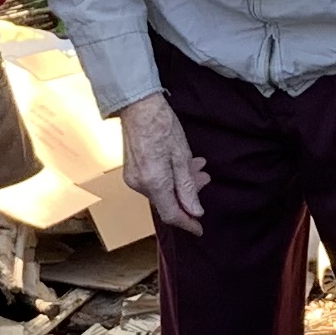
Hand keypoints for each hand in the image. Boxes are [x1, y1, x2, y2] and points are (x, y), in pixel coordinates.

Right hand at [117, 93, 209, 233]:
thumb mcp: (182, 157)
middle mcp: (140, 185)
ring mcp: (133, 177)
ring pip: (161, 191)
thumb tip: (195, 211)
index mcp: (154, 183)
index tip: (199, 229)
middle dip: (188, 195)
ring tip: (196, 167)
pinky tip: (180, 164)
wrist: (138, 105)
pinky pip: (153, 182)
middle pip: (167, 202)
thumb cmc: (162, 126)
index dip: (187, 223)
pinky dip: (168, 177)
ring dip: (180, 183)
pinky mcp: (131, 170)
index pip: (172, 215)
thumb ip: (188, 188)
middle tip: (204, 179)